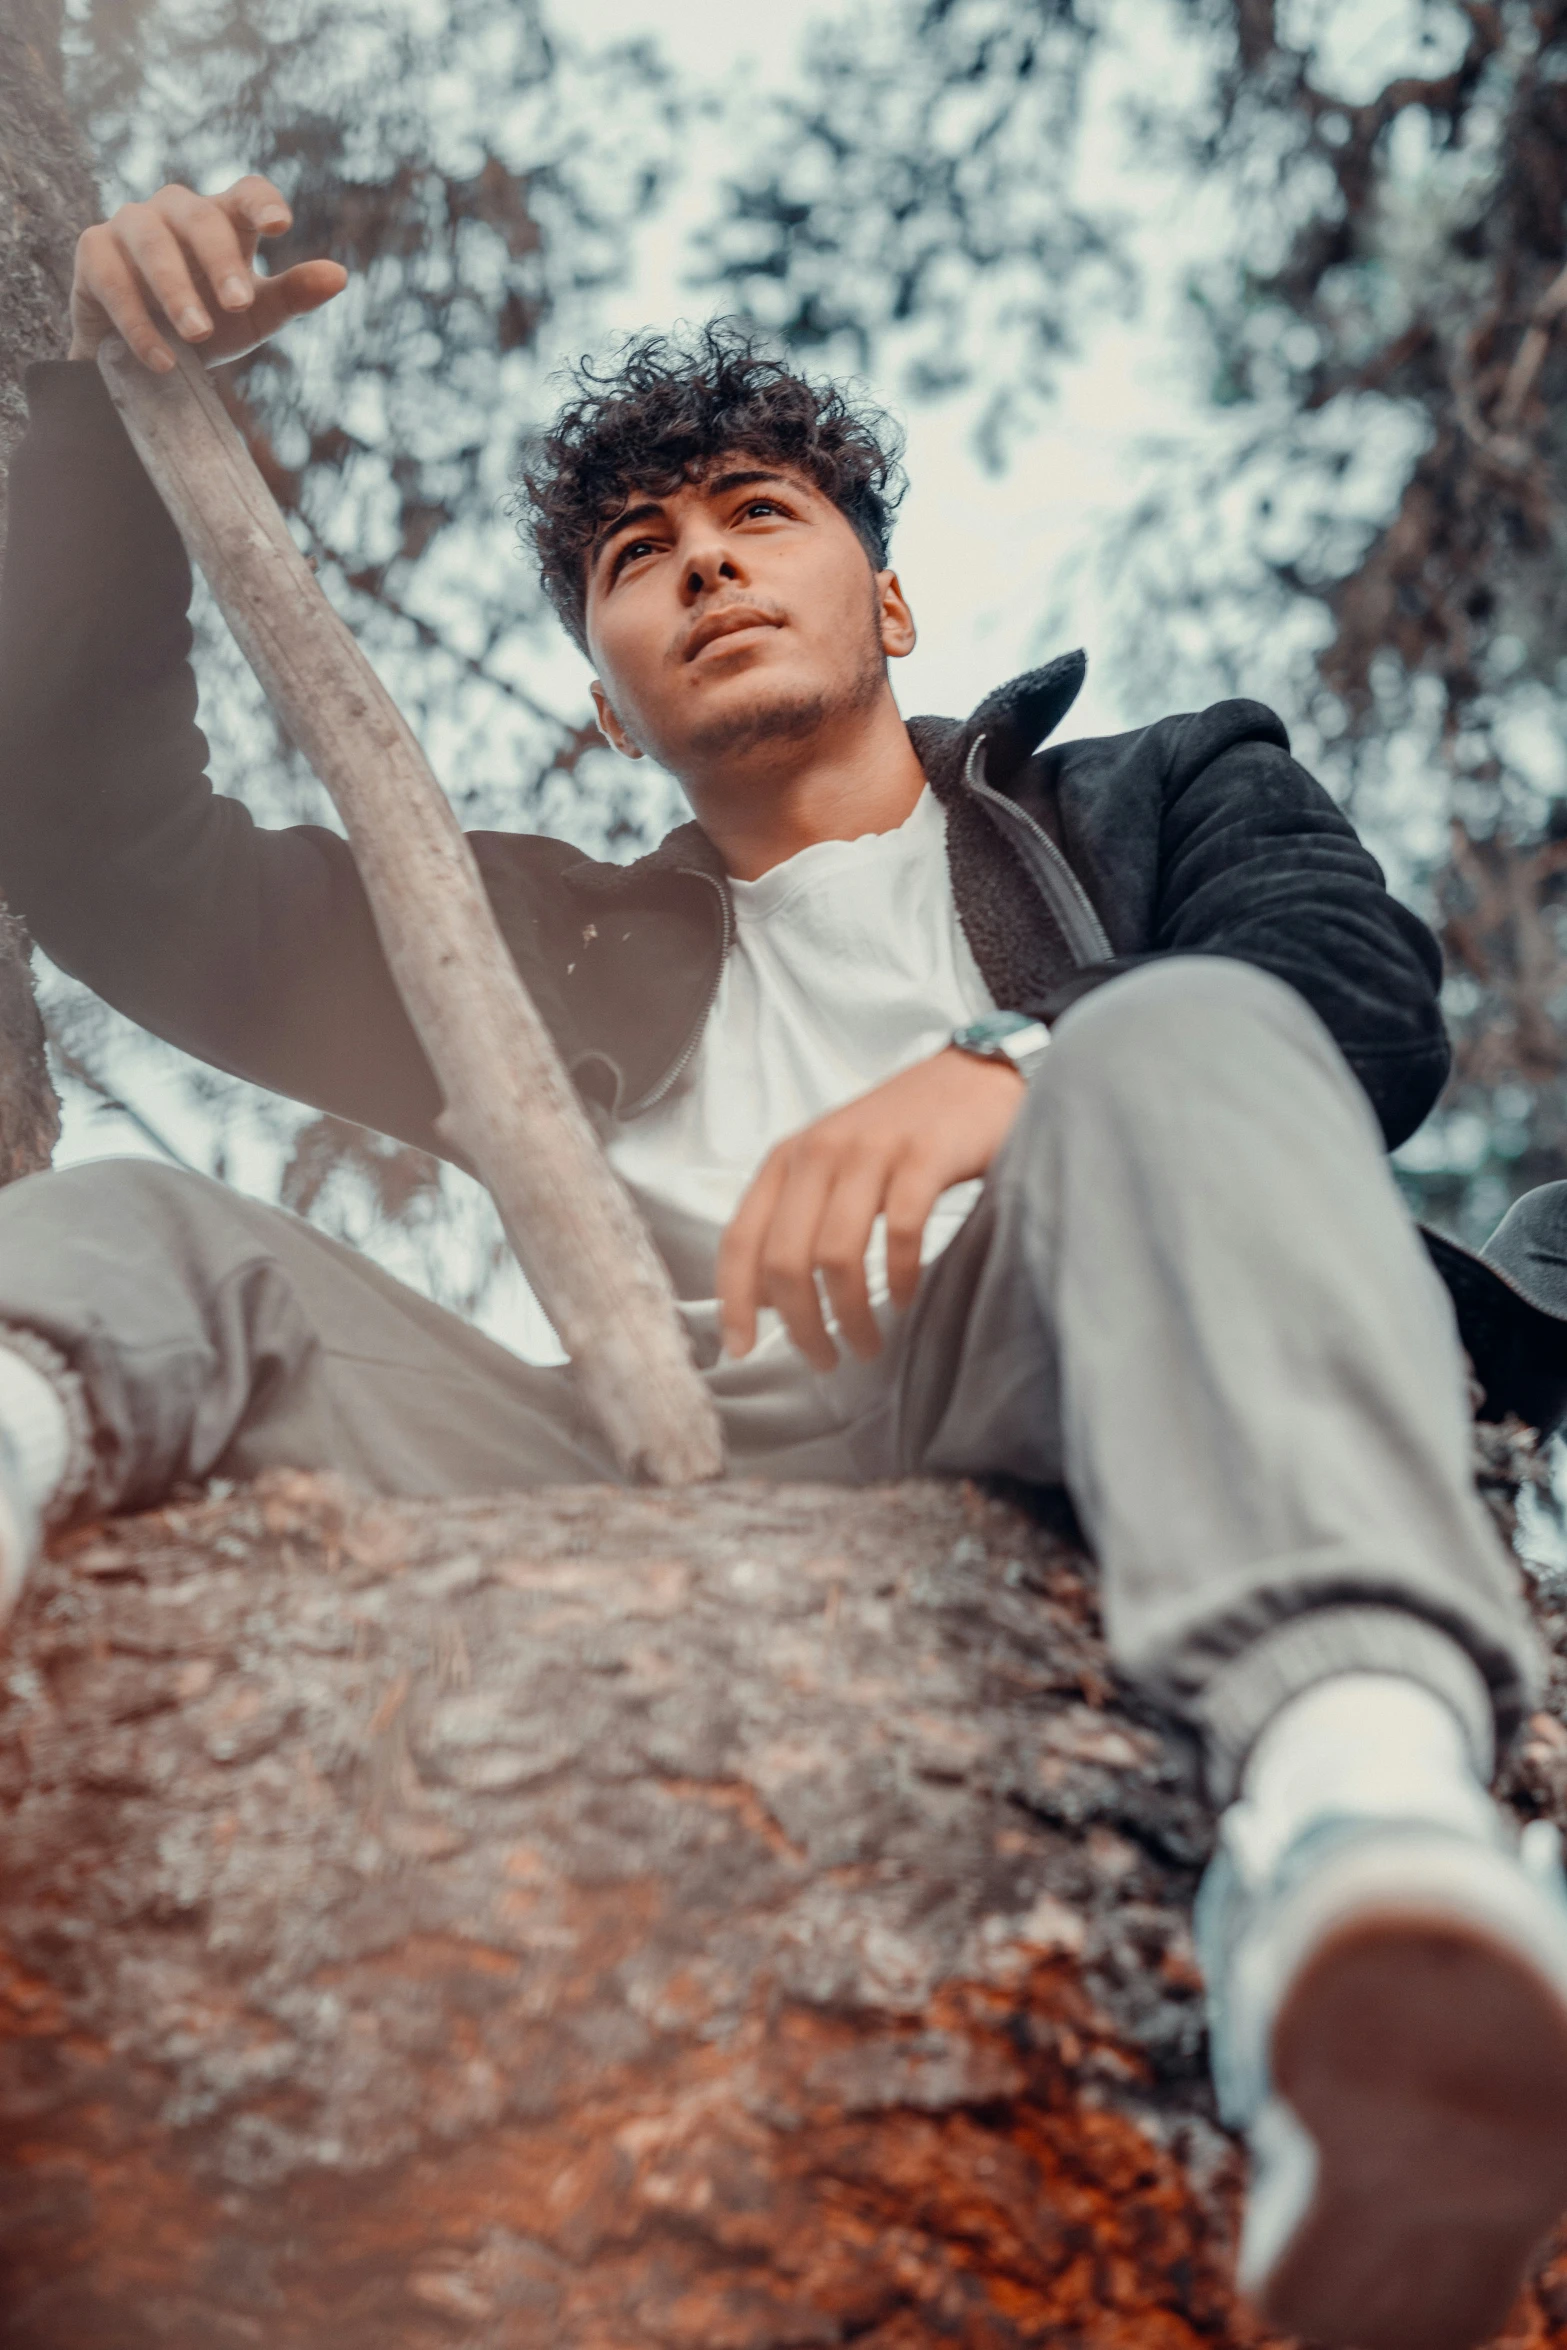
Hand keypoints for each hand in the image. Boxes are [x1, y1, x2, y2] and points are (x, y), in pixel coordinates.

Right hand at [69, 176, 346, 373]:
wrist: (146, 358)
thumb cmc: (210, 326)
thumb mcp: (255, 317)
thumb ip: (294, 295)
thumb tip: (339, 275)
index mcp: (223, 220)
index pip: (247, 193)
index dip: (262, 202)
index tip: (280, 226)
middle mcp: (175, 211)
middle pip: (201, 217)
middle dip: (221, 262)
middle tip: (239, 304)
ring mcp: (131, 225)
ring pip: (153, 242)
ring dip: (177, 290)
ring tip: (199, 335)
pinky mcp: (93, 251)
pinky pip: (114, 280)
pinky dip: (138, 323)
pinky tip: (162, 360)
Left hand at [717, 1046, 1026, 1370]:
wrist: (974, 1076)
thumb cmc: (900, 1133)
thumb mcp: (832, 1166)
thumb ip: (795, 1217)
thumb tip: (766, 1299)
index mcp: (786, 1159)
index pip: (740, 1240)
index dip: (735, 1302)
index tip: (743, 1350)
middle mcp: (819, 1152)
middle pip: (785, 1259)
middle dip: (801, 1325)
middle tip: (824, 1361)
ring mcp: (872, 1152)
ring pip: (836, 1255)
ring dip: (850, 1315)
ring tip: (866, 1344)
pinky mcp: (924, 1156)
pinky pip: (901, 1233)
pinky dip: (899, 1278)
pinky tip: (904, 1298)